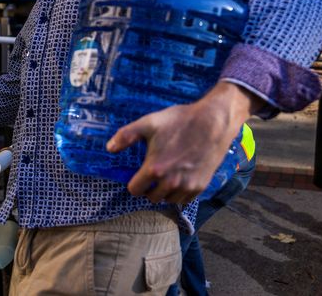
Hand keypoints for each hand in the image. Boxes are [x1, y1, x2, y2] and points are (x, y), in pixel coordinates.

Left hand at [106, 81, 260, 204]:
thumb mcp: (148, 123)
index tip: (137, 174)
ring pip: (168, 200)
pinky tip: (179, 178)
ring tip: (166, 175)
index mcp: (155, 169)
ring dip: (164, 192)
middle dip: (149, 188)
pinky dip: (179, 193)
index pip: (135, 190)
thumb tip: (109, 148)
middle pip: (151, 198)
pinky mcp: (201, 186)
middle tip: (152, 174)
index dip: (134, 182)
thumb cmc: (179, 121)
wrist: (212, 122)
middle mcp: (171, 182)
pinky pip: (184, 199)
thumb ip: (125, 136)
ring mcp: (187, 186)